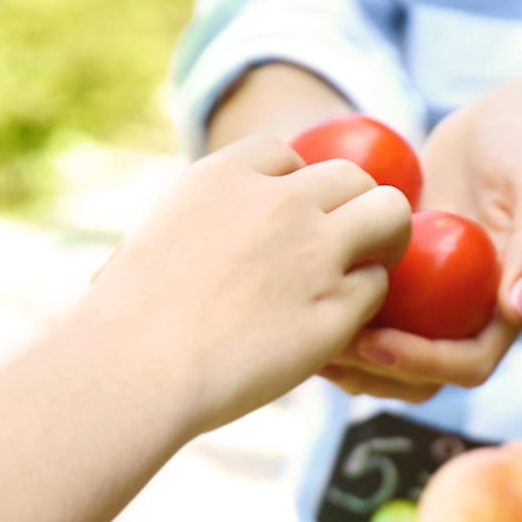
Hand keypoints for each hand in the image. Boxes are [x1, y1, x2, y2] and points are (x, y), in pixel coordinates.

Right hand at [79, 135, 410, 436]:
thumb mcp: (155, 235)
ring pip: (391, 216)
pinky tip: (340, 324)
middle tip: (347, 248)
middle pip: (354, 177)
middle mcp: (281, 202)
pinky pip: (378, 288)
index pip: (289, 155)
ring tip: (365, 273)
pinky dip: (366, 303)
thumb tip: (201, 236)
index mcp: (228, 174)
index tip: (288, 224)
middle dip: (355, 209)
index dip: (296, 191)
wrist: (139, 366)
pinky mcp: (337, 309)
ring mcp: (316, 254)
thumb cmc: (130, 317)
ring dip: (385, 242)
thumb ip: (198, 221)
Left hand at [324, 79, 521, 400]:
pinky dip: (337, 308)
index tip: (375, 342)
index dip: (422, 364)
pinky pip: (370, 306)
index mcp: (507, 309)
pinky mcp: (408, 272)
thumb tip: (514, 309)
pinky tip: (297, 292)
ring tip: (302, 338)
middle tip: (325, 348)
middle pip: (423, 376)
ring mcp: (436, 298)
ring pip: (391, 352)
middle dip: (374, 372)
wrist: (516, 115)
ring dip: (350, 357)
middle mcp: (469, 314)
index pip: (468, 365)